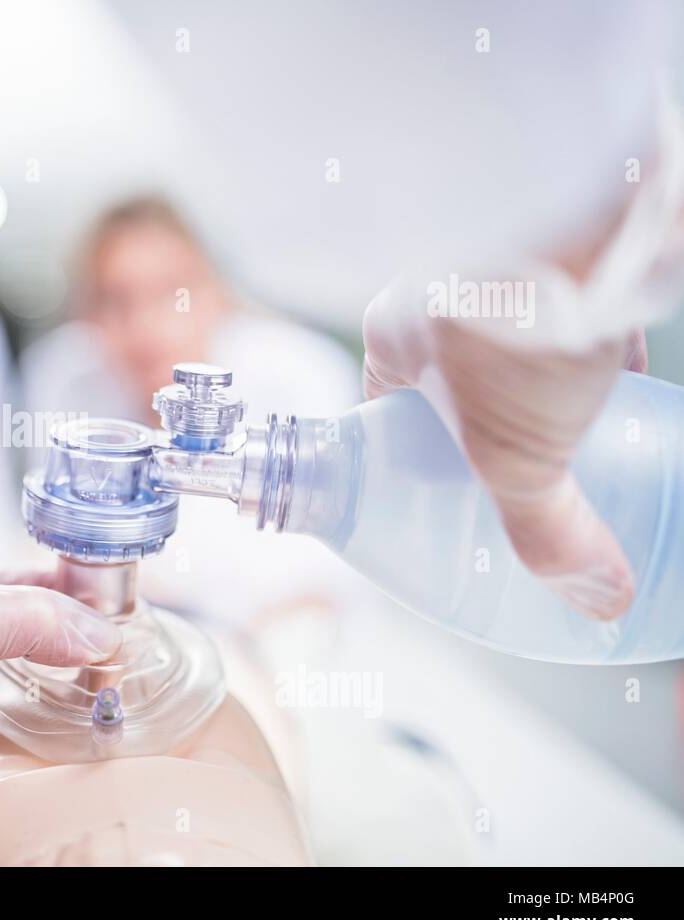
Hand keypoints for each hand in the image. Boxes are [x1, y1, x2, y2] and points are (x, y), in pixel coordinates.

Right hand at [362, 279, 646, 619]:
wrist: (580, 212)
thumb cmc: (508, 326)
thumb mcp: (516, 457)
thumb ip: (548, 533)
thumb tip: (597, 599)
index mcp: (397, 338)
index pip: (392, 412)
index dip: (417, 459)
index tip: (451, 497)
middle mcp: (448, 297)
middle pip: (469, 386)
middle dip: (503, 433)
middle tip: (538, 478)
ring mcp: (516, 268)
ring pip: (534, 348)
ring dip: (563, 392)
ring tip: (596, 439)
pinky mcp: (583, 249)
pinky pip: (592, 314)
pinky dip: (611, 351)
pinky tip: (634, 385)